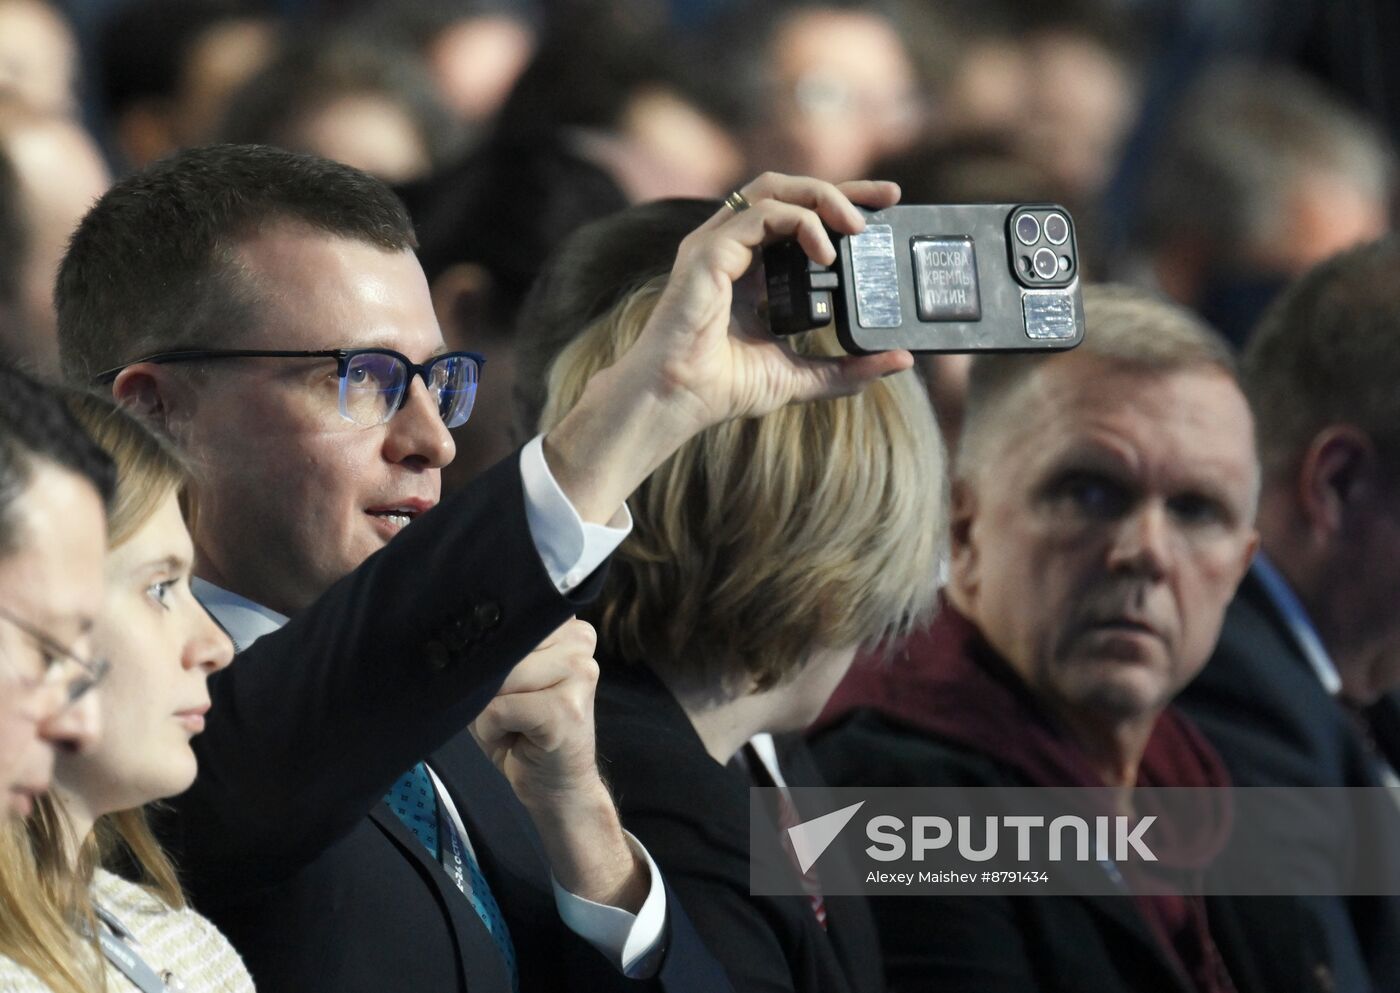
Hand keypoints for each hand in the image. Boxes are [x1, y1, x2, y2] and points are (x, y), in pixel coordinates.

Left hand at [471, 619, 645, 909]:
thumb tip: (456, 644)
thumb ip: (494, 653)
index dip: (487, 644)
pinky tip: (514, 739)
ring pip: (499, 678)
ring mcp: (579, 673)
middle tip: (507, 710)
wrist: (558, 787)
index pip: (508, 615)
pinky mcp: (565, 709)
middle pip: (501, 647)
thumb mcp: (507, 681)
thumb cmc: (523, 730)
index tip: (490, 671)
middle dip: (489, 683)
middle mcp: (579, 642)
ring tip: (511, 724)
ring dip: (488, 709)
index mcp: (568, 627)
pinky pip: (499, 709)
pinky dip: (492, 729)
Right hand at [542, 173, 914, 524]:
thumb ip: (848, 368)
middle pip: (788, 189)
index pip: (798, 215)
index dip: (842, 203)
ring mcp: (715, 244)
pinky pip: (759, 215)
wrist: (678, 400)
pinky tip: (824, 252)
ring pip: (772, 189)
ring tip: (857, 226)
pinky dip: (798, 223)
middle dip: (842, 185)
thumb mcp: (802, 376)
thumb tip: (900, 360)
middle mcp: (731, 247)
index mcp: (750, 267)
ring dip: (822, 197)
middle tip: (889, 196)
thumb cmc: (723, 388)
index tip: (888, 205)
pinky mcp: (707, 252)